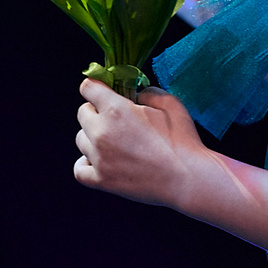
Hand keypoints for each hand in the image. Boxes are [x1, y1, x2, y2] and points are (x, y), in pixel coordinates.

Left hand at [74, 80, 207, 205]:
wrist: (188, 178)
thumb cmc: (182, 141)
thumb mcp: (170, 104)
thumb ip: (148, 92)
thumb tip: (136, 95)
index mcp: (116, 109)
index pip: (88, 87)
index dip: (96, 87)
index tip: (103, 92)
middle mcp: (102, 132)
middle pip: (82, 113)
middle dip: (96, 111)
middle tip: (116, 119)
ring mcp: (99, 158)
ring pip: (81, 139)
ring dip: (93, 137)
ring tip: (114, 142)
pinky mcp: (101, 180)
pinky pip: (79, 169)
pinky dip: (86, 163)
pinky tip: (100, 160)